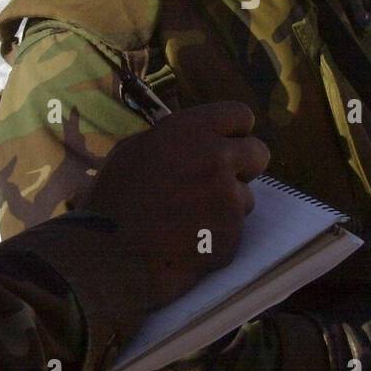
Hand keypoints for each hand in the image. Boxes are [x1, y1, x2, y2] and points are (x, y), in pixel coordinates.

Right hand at [84, 101, 266, 307]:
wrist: (111, 255)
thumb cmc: (113, 200)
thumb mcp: (133, 150)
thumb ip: (174, 140)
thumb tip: (195, 140)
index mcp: (190, 131)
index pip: (240, 115)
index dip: (234, 132)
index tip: (227, 143)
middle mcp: (216, 158)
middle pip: (258, 153)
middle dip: (244, 166)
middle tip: (220, 180)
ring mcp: (228, 198)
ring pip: (246, 197)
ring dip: (226, 206)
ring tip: (189, 219)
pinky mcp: (233, 234)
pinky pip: (235, 230)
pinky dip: (218, 236)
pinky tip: (188, 241)